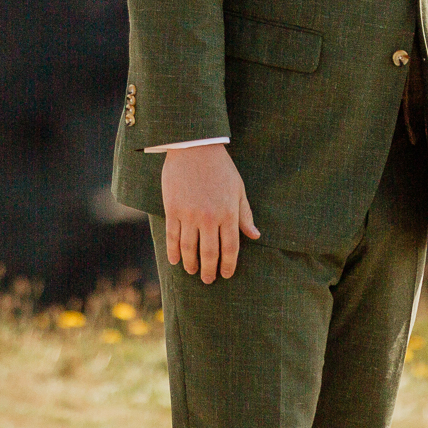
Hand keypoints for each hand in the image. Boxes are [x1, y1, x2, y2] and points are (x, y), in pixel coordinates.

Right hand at [161, 144, 260, 284]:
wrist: (195, 147)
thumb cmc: (221, 168)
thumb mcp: (238, 189)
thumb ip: (244, 214)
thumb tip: (255, 236)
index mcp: (228, 213)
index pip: (230, 248)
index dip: (229, 264)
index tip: (226, 274)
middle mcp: (209, 217)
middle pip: (209, 253)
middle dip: (209, 270)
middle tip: (208, 280)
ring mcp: (189, 214)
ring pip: (189, 248)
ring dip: (191, 264)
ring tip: (192, 271)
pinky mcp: (173, 209)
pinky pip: (173, 236)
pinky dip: (173, 251)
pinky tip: (175, 260)